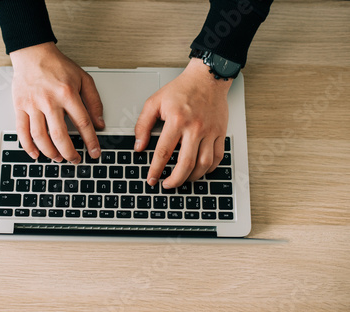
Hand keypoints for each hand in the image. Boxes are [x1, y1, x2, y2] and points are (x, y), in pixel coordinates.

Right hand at [10, 42, 104, 162]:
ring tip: (58, 158)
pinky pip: (22, 131)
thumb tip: (99, 123)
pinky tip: (36, 154)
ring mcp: (33, 105)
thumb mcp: (83, 79)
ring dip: (50, 152)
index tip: (95, 152)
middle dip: (69, 153)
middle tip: (74, 160)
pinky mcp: (20, 106)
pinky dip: (28, 146)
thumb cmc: (58, 66)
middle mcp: (49, 100)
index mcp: (67, 94)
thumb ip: (94, 101)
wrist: (33, 53)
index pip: (83, 123)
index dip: (91, 141)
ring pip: (40, 136)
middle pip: (60, 135)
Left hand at [134, 57, 231, 187]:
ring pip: (204, 164)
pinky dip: (210, 168)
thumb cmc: (182, 89)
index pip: (164, 152)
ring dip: (192, 177)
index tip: (152, 179)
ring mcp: (210, 131)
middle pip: (186, 163)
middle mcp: (195, 128)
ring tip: (183, 180)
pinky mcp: (220, 132)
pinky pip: (218, 157)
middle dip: (175, 179)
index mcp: (176, 120)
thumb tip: (139, 146)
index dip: (156, 169)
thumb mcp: (154, 102)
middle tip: (167, 185)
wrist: (207, 77)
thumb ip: (143, 125)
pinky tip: (201, 171)